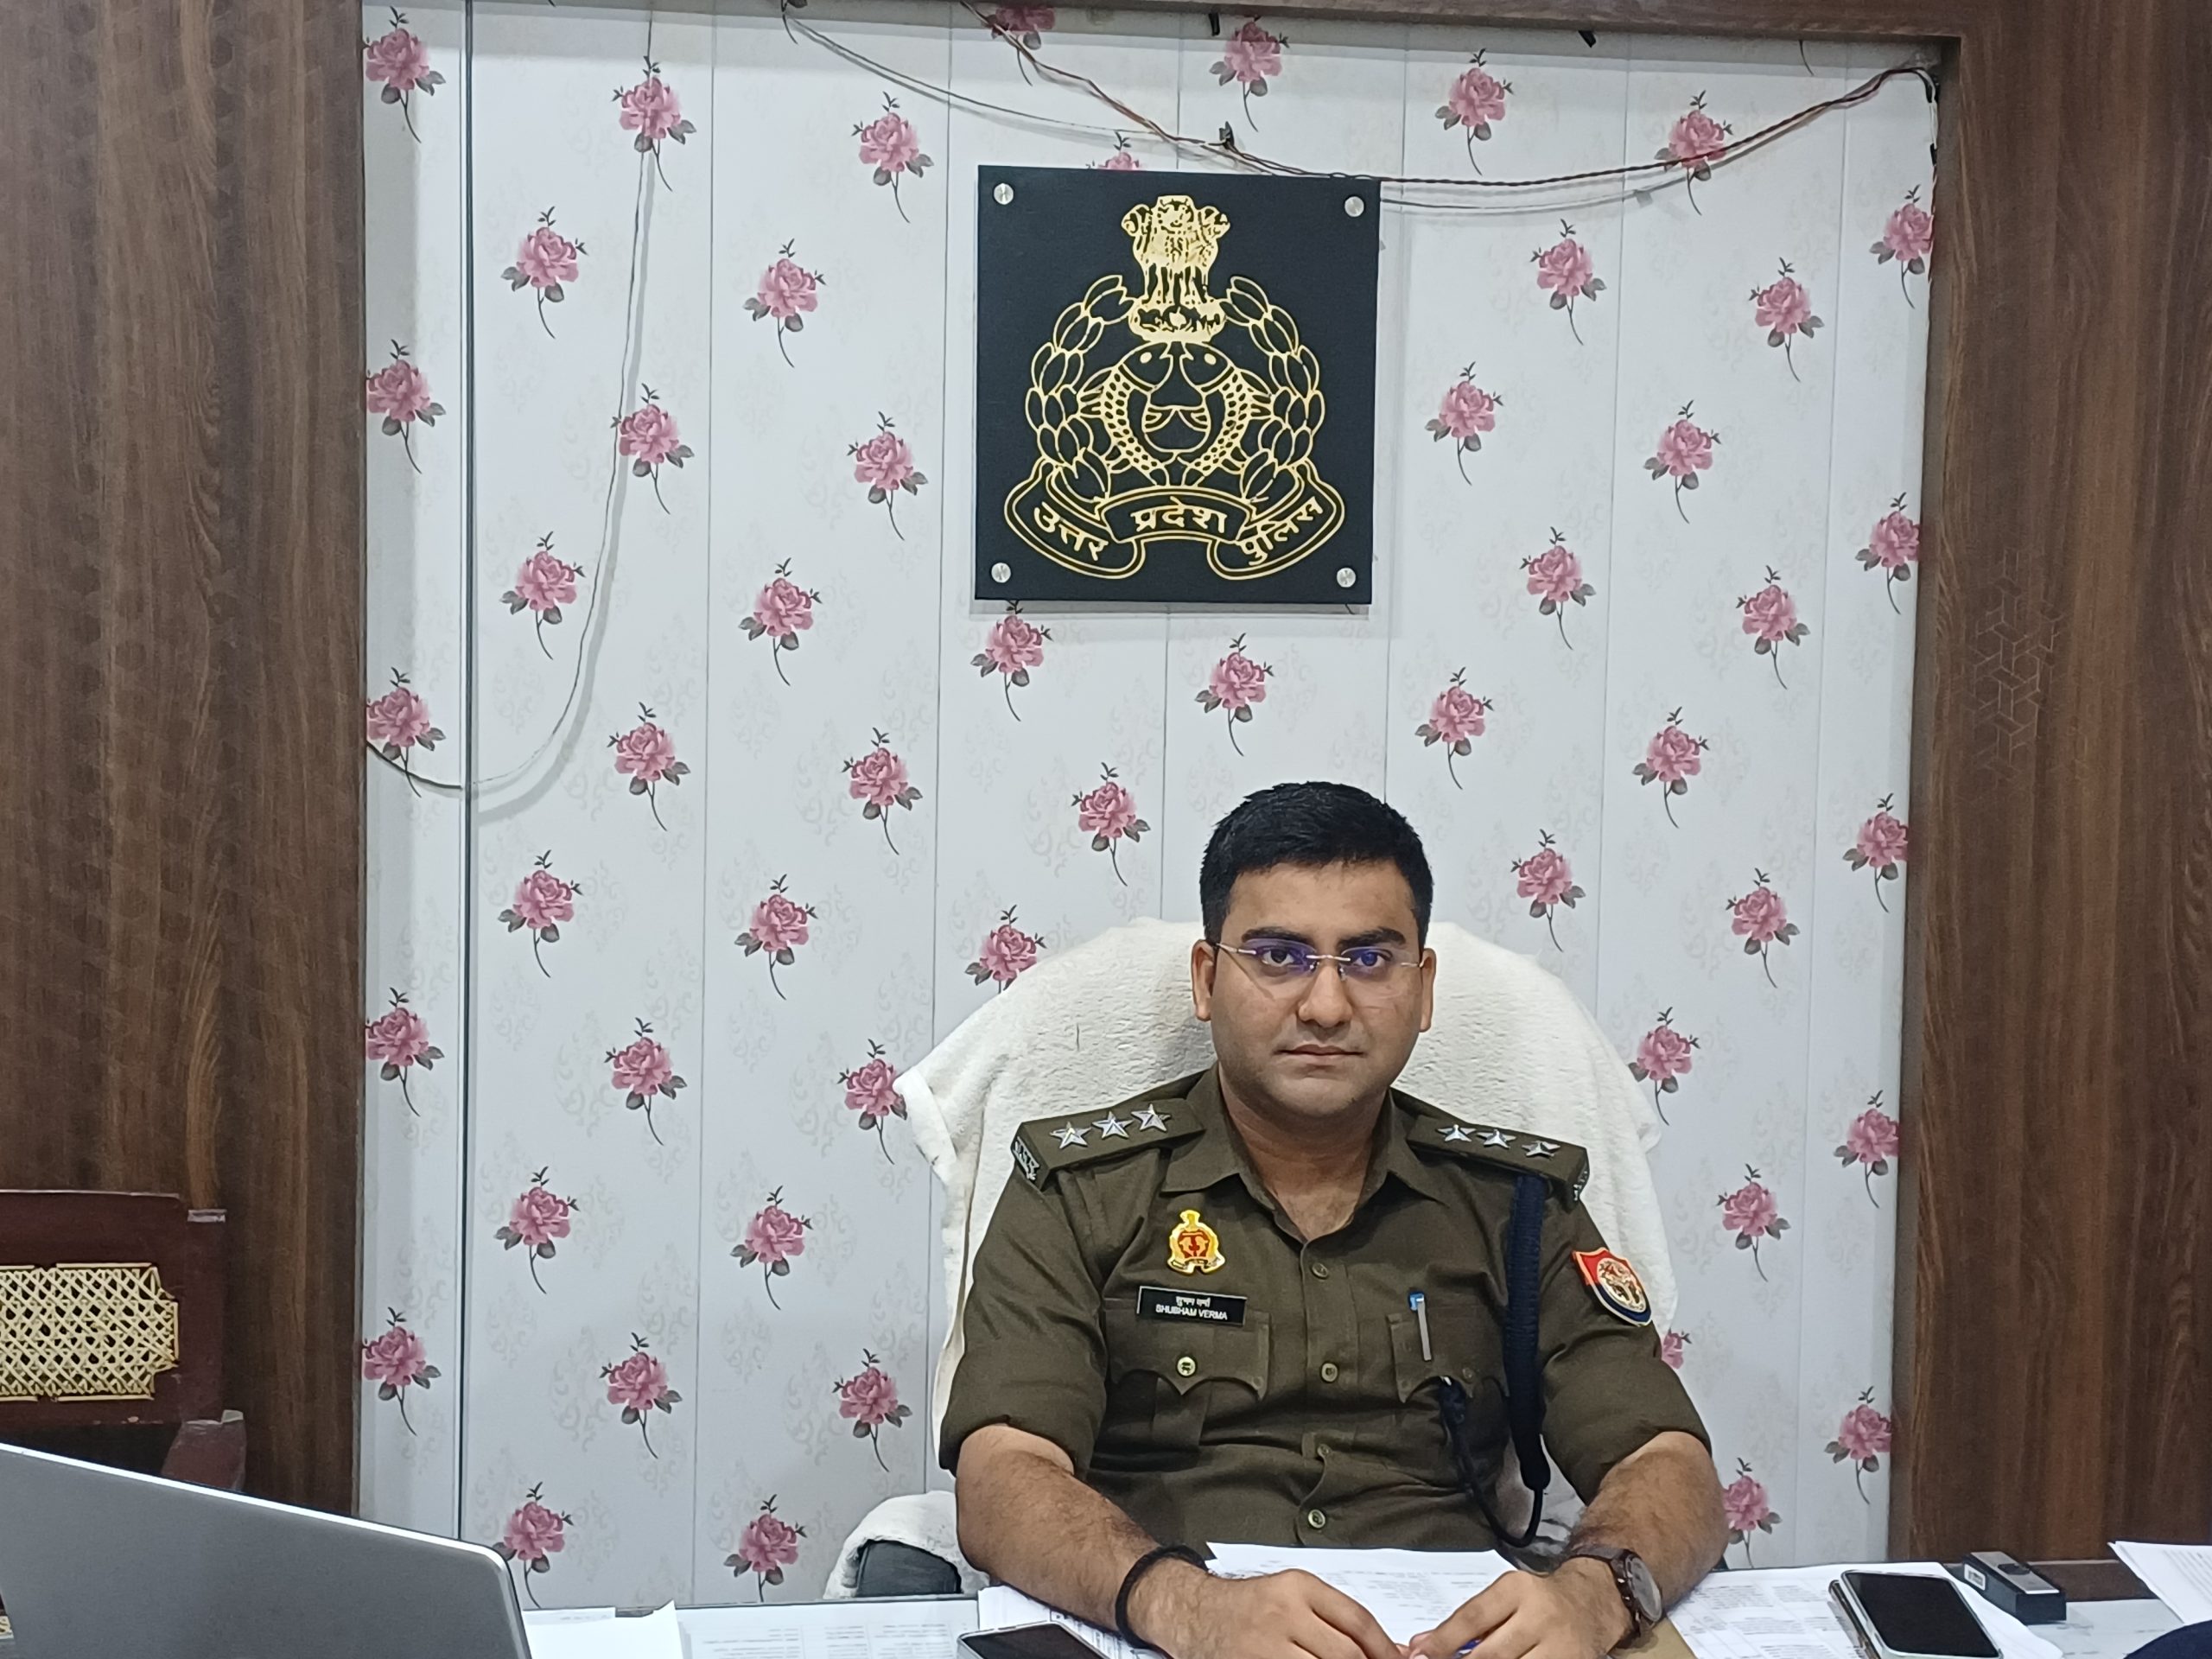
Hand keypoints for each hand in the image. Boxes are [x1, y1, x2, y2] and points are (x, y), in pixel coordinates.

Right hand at [1130, 1561, 1402, 1658]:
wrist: (1193, 1613)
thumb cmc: (1248, 1607)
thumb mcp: (1291, 1595)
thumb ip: (1334, 1617)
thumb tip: (1387, 1649)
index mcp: (1298, 1587)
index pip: (1358, 1622)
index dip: (1385, 1650)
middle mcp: (1282, 1613)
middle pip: (1346, 1654)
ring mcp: (1264, 1645)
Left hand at [1406, 1564, 1631, 1658]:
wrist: (1592, 1603)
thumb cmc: (1540, 1601)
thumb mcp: (1505, 1597)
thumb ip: (1467, 1621)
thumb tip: (1422, 1643)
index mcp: (1517, 1590)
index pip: (1473, 1617)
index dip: (1443, 1640)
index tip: (1420, 1654)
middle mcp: (1540, 1616)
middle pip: (1492, 1653)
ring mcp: (1559, 1647)